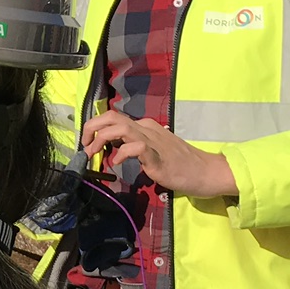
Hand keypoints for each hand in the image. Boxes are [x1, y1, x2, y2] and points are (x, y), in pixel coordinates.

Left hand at [81, 109, 238, 198]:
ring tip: (93, 152)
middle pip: (112, 117)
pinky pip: (136, 147)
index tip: (87, 142)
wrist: (205, 171)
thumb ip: (134, 147)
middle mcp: (147, 128)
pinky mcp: (158, 156)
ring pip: (121, 127)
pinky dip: (122, 152)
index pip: (114, 118)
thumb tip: (112, 150)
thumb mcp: (152, 151)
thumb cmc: (180, 164)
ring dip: (101, 138)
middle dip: (92, 127)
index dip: (95, 127)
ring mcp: (153, 140)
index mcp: (145, 126)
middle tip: (84, 145)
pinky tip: (116, 162)